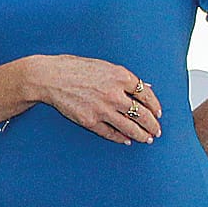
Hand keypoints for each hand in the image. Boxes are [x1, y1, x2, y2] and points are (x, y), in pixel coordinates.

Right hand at [32, 55, 162, 143]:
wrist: (49, 77)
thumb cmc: (74, 68)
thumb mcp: (104, 66)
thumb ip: (124, 78)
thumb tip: (144, 87)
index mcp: (121, 77)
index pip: (146, 95)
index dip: (155, 106)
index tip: (158, 113)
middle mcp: (115, 94)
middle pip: (142, 114)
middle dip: (152, 124)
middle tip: (156, 130)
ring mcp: (102, 109)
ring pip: (129, 127)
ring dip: (141, 134)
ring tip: (146, 138)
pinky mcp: (90, 120)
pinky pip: (110, 133)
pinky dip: (121, 138)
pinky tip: (127, 140)